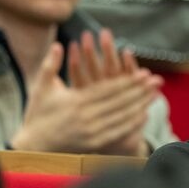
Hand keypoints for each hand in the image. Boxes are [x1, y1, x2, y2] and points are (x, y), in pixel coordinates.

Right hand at [11, 34, 161, 154]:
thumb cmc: (37, 113)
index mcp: (75, 101)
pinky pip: (117, 132)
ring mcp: (90, 132)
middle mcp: (85, 117)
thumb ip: (51, 64)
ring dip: (140, 106)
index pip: (108, 90)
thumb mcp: (41, 86)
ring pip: (121, 117)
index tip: (143, 73)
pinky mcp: (92, 143)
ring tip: (154, 95)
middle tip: (157, 81)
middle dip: (140, 91)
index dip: (128, 82)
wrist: (32, 144)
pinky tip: (142, 116)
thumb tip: (57, 43)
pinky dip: (131, 124)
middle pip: (119, 102)